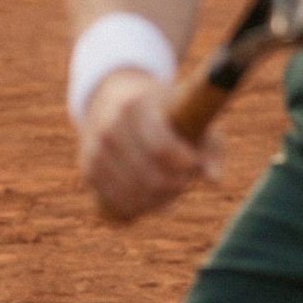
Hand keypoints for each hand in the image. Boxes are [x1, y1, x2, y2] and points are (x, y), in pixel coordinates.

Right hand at [78, 69, 211, 222]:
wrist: (112, 94)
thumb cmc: (160, 109)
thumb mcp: (187, 113)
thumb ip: (208, 145)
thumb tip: (214, 180)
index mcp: (136, 105)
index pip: (162, 148)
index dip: (185, 165)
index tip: (194, 165)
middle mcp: (110, 126)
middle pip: (151, 178)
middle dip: (174, 187)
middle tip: (184, 181)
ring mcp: (96, 149)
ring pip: (134, 196)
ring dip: (158, 201)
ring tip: (169, 189)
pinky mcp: (88, 169)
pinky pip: (117, 204)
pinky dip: (137, 208)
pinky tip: (149, 197)